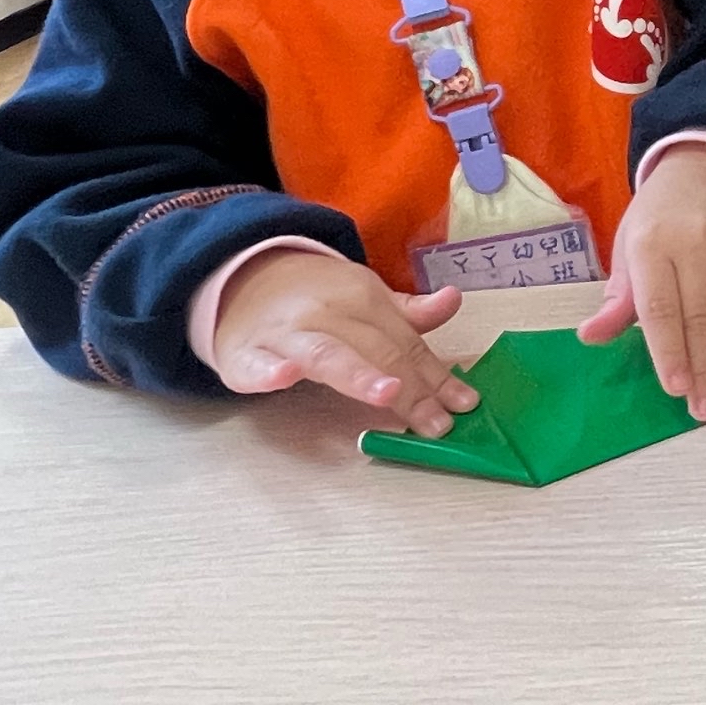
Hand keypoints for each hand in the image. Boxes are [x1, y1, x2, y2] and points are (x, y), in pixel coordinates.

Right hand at [208, 248, 477, 434]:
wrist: (241, 282)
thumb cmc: (316, 301)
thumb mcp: (365, 298)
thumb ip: (408, 313)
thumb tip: (453, 299)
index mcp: (362, 298)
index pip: (406, 342)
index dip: (436, 376)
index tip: (464, 405)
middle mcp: (326, 314)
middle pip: (376, 352)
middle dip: (411, 388)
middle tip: (437, 421)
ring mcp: (284, 335)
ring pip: (325, 354)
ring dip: (358, 374)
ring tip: (389, 394)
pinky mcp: (244, 356)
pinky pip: (256, 365)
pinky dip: (269, 371)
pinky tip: (285, 377)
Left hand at [579, 146, 705, 419]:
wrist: (705, 170)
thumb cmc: (657, 219)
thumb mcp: (628, 249)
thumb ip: (618, 300)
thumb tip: (590, 338)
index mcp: (650, 242)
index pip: (661, 307)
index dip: (669, 351)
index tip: (676, 389)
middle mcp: (694, 241)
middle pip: (700, 316)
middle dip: (703, 368)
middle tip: (704, 409)